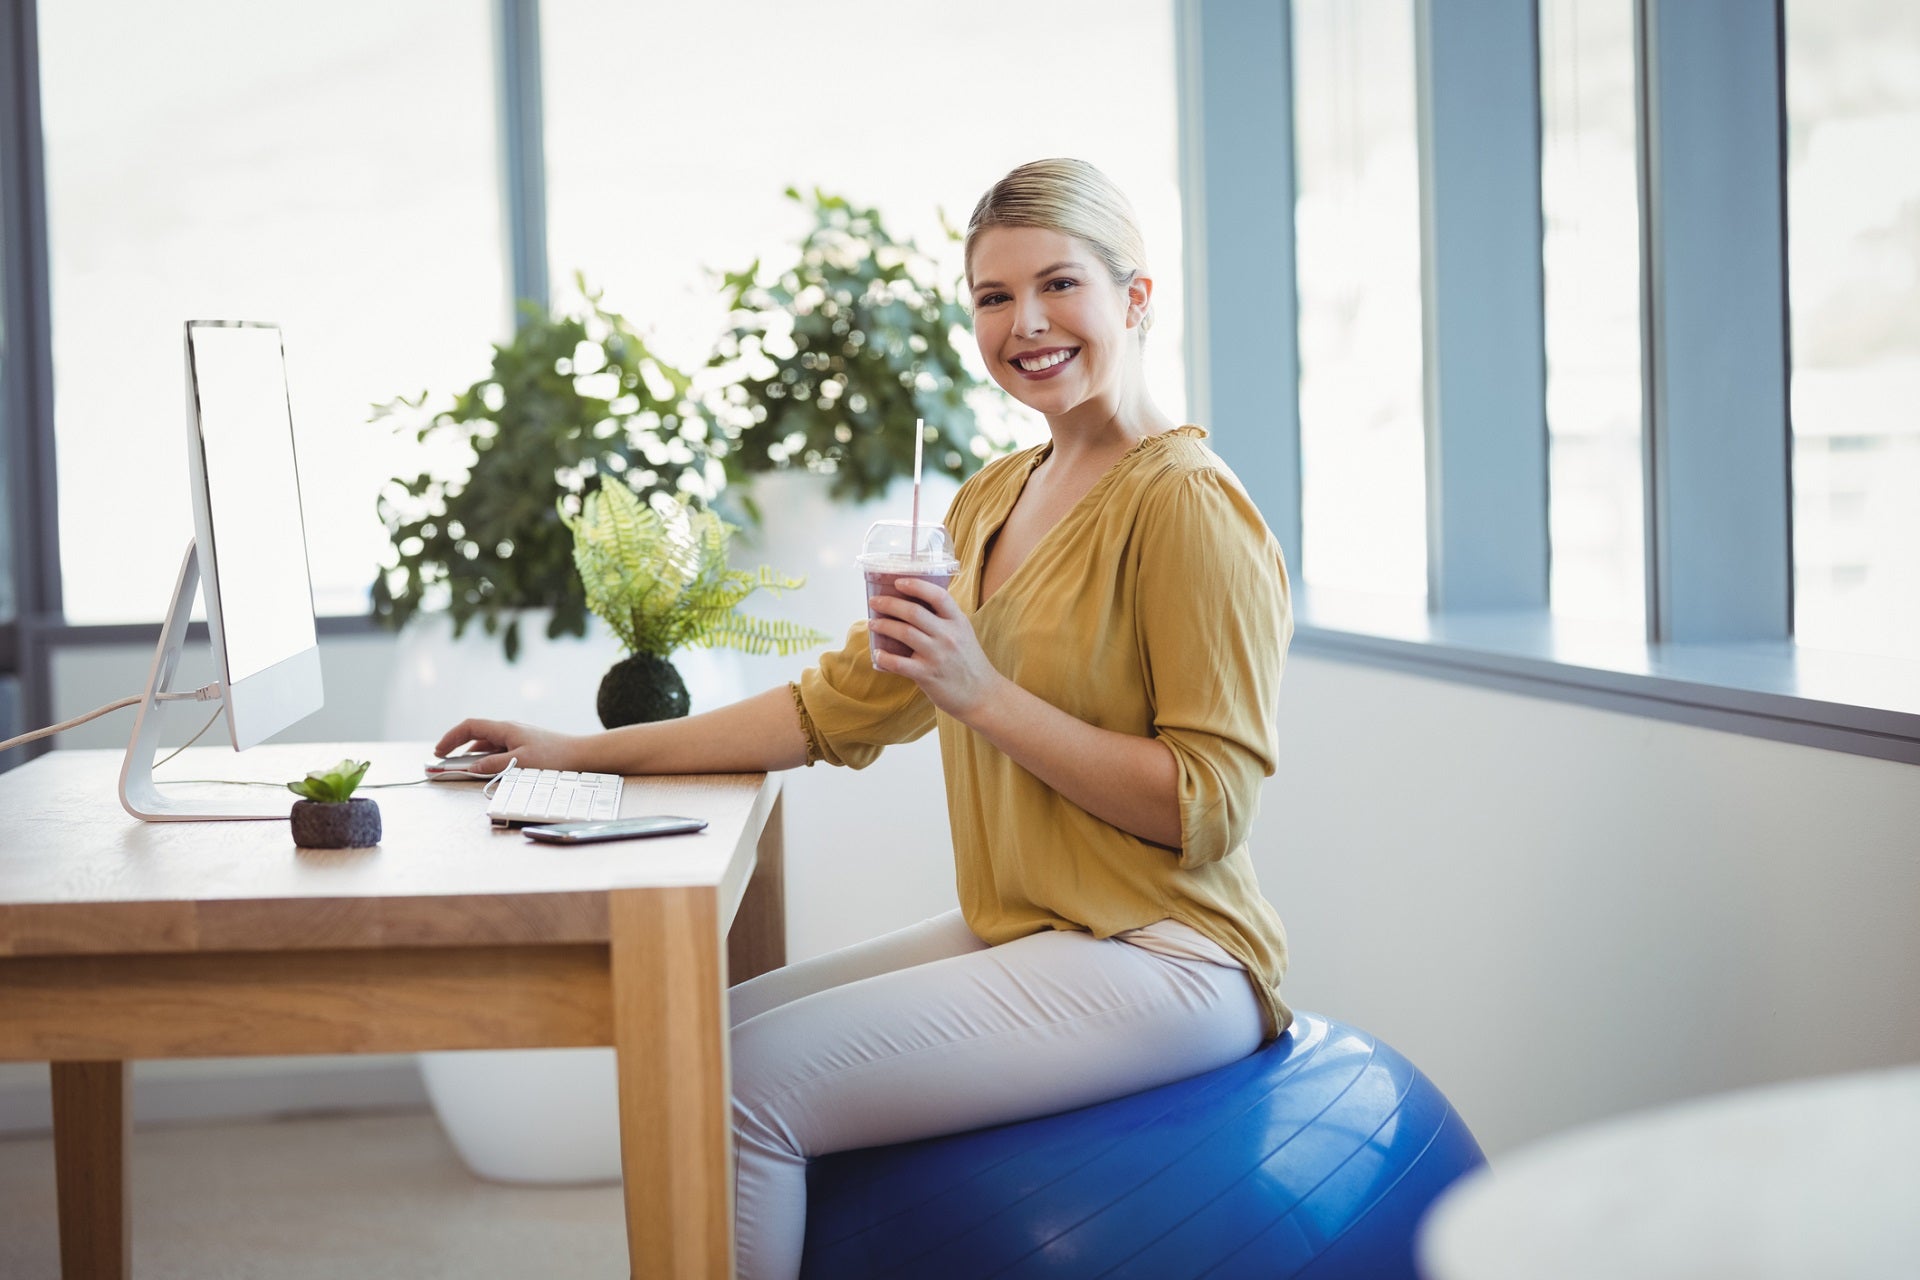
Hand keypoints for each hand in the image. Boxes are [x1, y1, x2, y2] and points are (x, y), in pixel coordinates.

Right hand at [432, 718, 584, 774]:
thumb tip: (470, 768)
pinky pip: (498, 749)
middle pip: (475, 733)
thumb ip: (493, 765)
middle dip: (456, 746)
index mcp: (505, 728)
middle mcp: (509, 729)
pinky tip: (483, 768)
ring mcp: (517, 736)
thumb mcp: (520, 763)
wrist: (582, 754)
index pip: (470, 726)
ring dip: (471, 753)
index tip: (438, 751)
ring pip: (486, 742)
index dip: (451, 737)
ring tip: (459, 767)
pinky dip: (486, 757)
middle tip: (442, 760)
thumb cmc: (554, 757)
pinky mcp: (524, 745)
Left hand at [869, 579, 1005, 721]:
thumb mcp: (963, 634)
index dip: (916, 586)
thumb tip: (914, 604)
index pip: (937, 596)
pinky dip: (885, 657)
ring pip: (904, 633)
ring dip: (883, 626)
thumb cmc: (968, 662)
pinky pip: (899, 663)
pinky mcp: (928, 675)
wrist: (982, 695)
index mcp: (958, 622)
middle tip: (874, 601)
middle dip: (889, 604)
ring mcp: (937, 655)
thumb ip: (944, 620)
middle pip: (913, 612)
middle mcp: (948, 636)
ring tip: (873, 623)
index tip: (898, 582)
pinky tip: (877, 653)